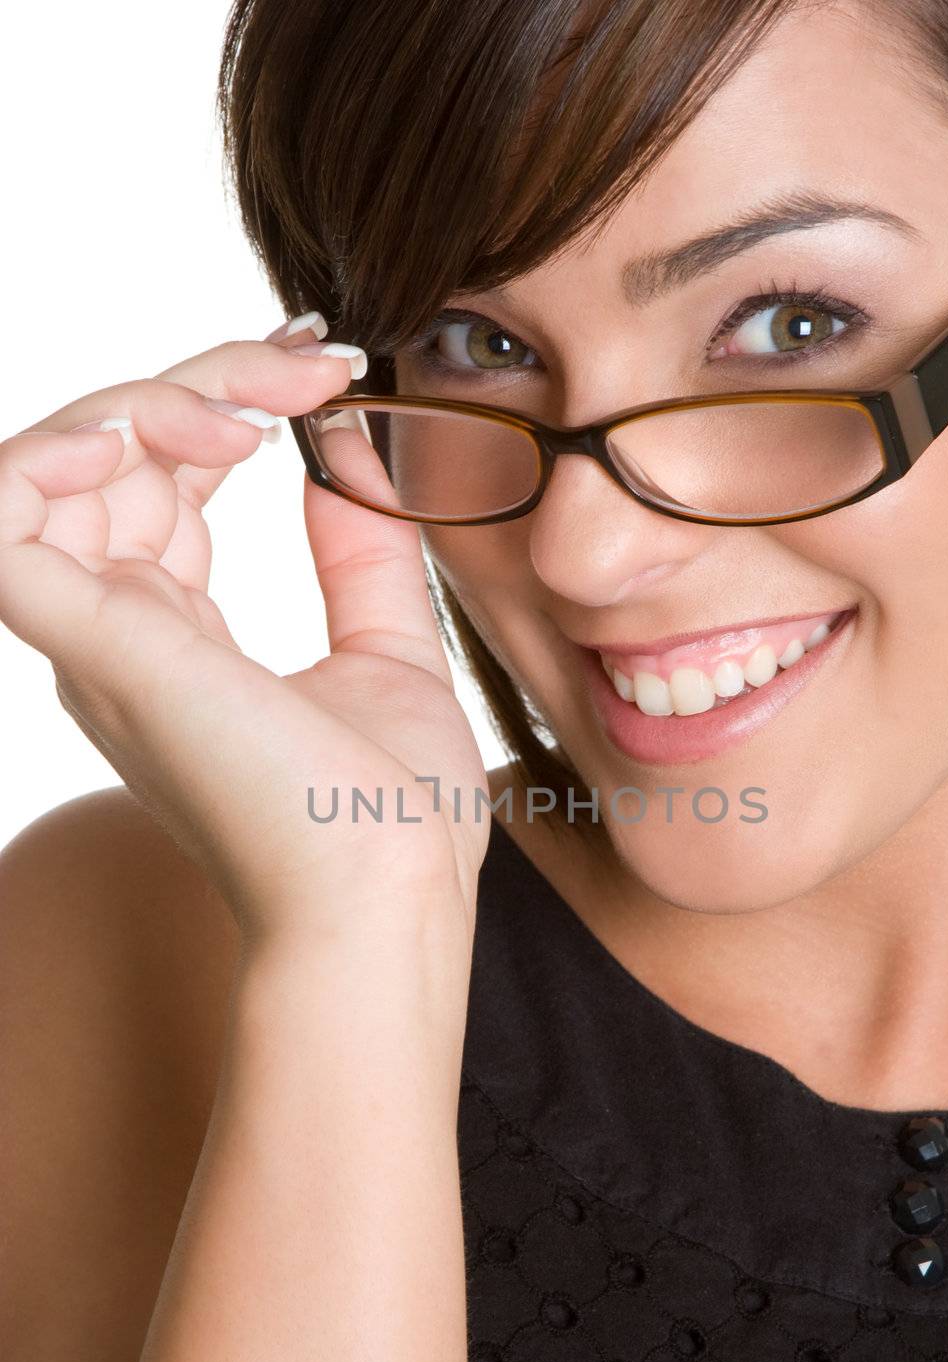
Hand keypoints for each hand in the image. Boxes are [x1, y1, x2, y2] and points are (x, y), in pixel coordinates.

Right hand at [0, 320, 490, 935]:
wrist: (388, 900)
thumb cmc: (388, 818)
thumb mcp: (389, 656)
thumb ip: (359, 557)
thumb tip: (341, 455)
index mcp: (175, 638)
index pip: (157, 481)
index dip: (220, 401)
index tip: (324, 366)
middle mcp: (117, 633)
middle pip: (109, 455)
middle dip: (208, 378)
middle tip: (315, 363)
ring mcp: (97, 638)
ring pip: (56, 463)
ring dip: (152, 401)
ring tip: (257, 410)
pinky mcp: (92, 641)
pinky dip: (47, 454)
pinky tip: (153, 431)